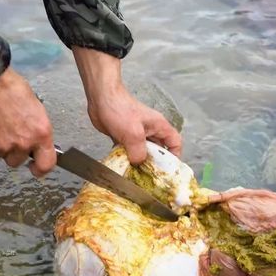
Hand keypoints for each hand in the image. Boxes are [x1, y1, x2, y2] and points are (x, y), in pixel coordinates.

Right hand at [0, 68, 56, 176]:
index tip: (35, 168)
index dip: (40, 169)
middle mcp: (24, 143)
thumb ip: (37, 130)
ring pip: (1, 155)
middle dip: (14, 153)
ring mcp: (5, 146)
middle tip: (10, 137)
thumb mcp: (36, 110)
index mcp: (41, 133)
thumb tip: (35, 139)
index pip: (46, 164)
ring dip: (0, 146)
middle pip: (18, 161)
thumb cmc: (13, 90)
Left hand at [73, 47, 181, 163]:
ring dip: (139, 162)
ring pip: (143, 152)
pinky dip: (127, 158)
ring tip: (136, 173)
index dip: (175, 156)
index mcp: (159, 126)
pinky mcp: (124, 136)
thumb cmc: (119, 109)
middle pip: (159, 151)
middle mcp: (150, 130)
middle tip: (150, 176)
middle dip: (155, 163)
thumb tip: (139, 163)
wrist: (100, 98)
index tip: (168, 169)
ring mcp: (137, 134)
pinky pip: (130, 151)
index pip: (175, 143)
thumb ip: (139, 152)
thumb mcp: (134, 134)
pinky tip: (122, 165)